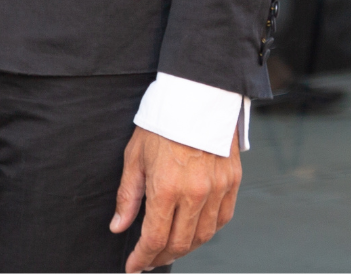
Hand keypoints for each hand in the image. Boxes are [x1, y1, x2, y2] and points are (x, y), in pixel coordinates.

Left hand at [111, 124, 240, 271]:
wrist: (196, 94)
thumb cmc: (162, 122)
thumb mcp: (135, 156)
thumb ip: (128, 196)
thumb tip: (118, 227)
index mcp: (167, 188)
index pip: (155, 238)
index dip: (142, 258)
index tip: (133, 267)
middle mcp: (195, 193)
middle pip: (180, 244)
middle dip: (161, 257)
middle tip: (149, 259)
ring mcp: (217, 189)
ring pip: (203, 237)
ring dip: (185, 248)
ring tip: (170, 248)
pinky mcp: (232, 182)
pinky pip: (222, 220)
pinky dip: (207, 231)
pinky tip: (195, 231)